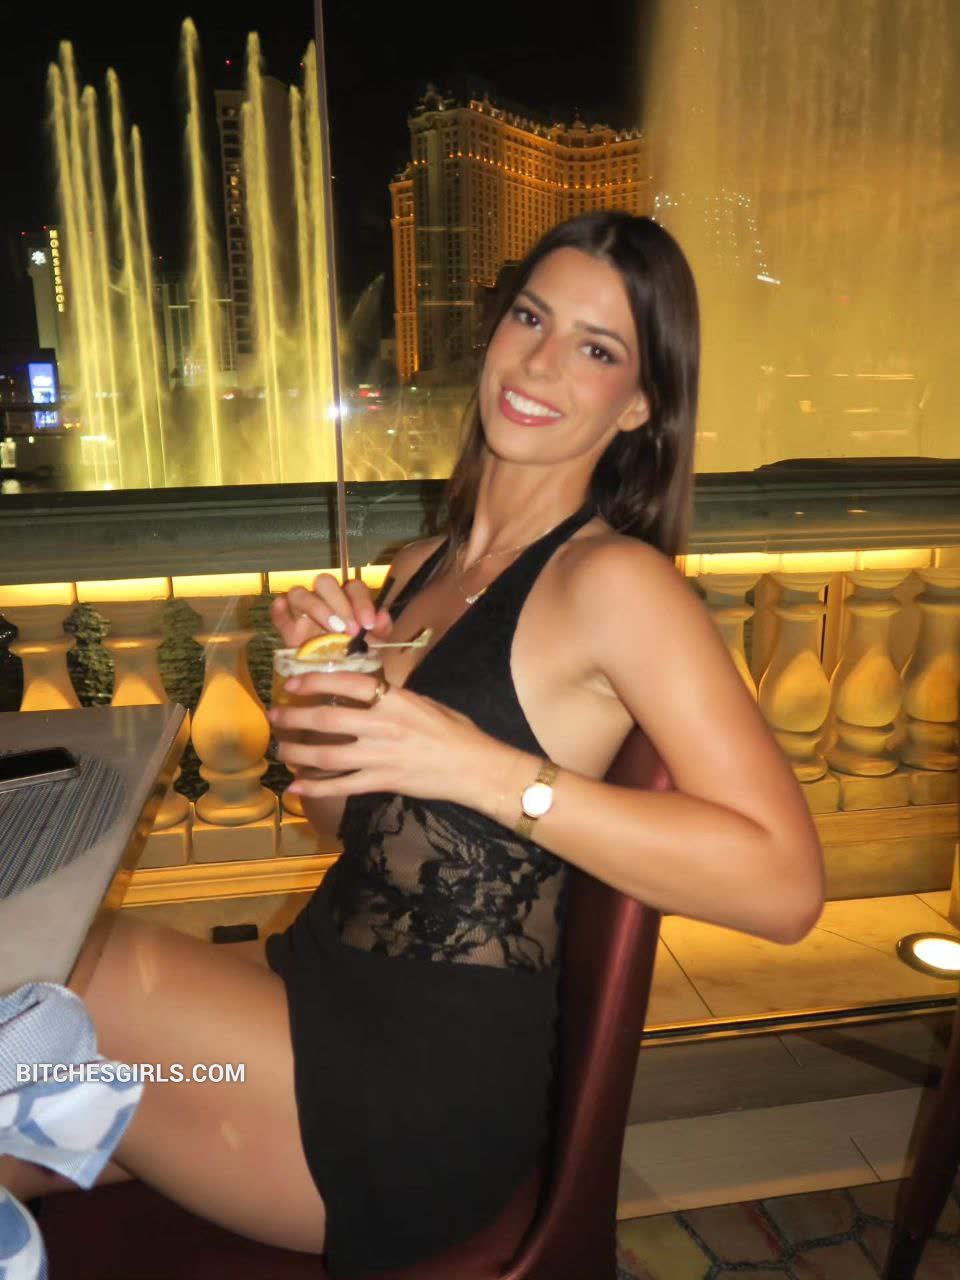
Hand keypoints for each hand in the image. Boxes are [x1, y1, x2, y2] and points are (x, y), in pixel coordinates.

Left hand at [267, 668, 523, 806]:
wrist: (474, 767)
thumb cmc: (454, 730)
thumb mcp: (423, 702)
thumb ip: (392, 697)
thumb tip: (362, 692)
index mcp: (396, 700)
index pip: (347, 684)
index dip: (315, 682)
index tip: (293, 684)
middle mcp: (384, 726)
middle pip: (327, 721)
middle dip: (295, 718)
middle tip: (275, 716)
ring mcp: (381, 757)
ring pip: (327, 756)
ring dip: (298, 752)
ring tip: (281, 749)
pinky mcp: (383, 782)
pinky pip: (342, 786)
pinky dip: (316, 787)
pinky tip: (296, 786)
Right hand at [270, 572, 393, 649]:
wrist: (340, 679)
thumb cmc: (358, 656)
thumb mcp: (376, 645)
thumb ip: (382, 629)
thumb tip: (382, 616)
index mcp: (348, 598)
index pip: (353, 587)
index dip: (362, 602)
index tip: (368, 624)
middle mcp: (324, 599)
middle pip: (324, 582)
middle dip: (339, 603)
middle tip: (350, 630)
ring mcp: (302, 612)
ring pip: (299, 593)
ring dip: (316, 607)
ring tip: (331, 631)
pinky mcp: (287, 628)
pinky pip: (278, 613)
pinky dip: (279, 609)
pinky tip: (282, 608)